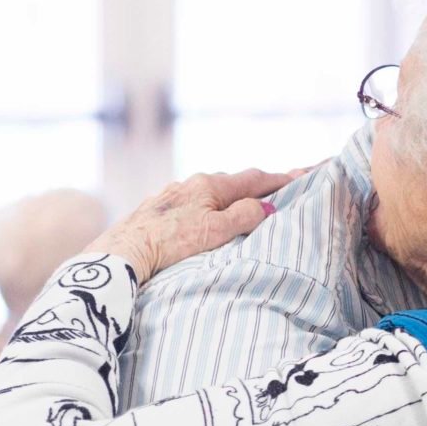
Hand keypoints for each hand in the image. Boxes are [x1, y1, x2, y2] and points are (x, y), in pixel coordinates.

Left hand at [86, 169, 295, 282]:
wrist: (123, 251)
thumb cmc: (170, 241)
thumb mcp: (215, 231)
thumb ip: (244, 216)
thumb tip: (265, 206)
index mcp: (209, 185)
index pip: (254, 179)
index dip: (281, 178)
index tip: (304, 174)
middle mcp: (190, 183)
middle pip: (232, 182)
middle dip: (256, 185)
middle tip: (278, 187)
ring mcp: (171, 196)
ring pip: (210, 192)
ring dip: (231, 197)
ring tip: (245, 204)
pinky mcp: (156, 210)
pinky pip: (193, 203)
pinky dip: (209, 207)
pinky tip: (205, 217)